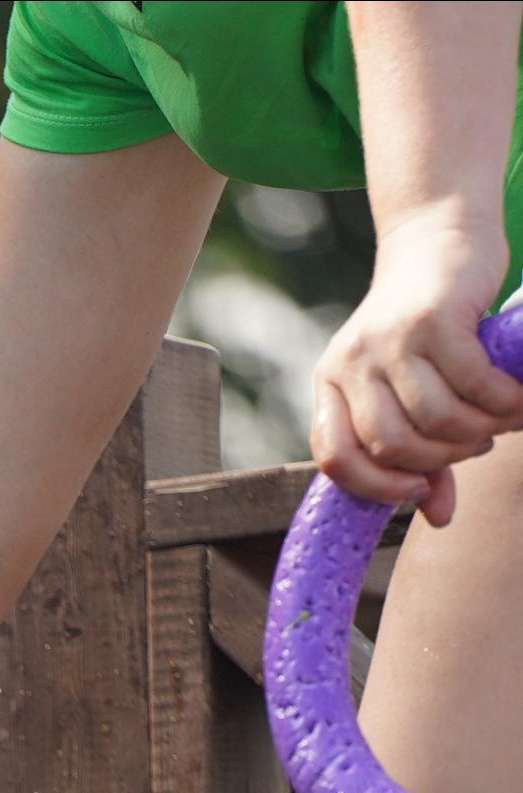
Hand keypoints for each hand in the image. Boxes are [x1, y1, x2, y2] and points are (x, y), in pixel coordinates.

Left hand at [313, 209, 522, 524]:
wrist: (439, 235)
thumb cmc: (424, 327)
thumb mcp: (408, 389)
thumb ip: (420, 455)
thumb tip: (438, 516)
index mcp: (330, 385)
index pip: (335, 458)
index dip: (375, 486)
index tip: (415, 488)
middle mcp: (351, 362)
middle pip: (392, 445)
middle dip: (441, 457)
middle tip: (474, 444)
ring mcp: (390, 339)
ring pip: (433, 419)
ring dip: (476, 432)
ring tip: (497, 421)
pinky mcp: (434, 319)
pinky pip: (470, 384)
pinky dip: (499, 402)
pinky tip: (514, 400)